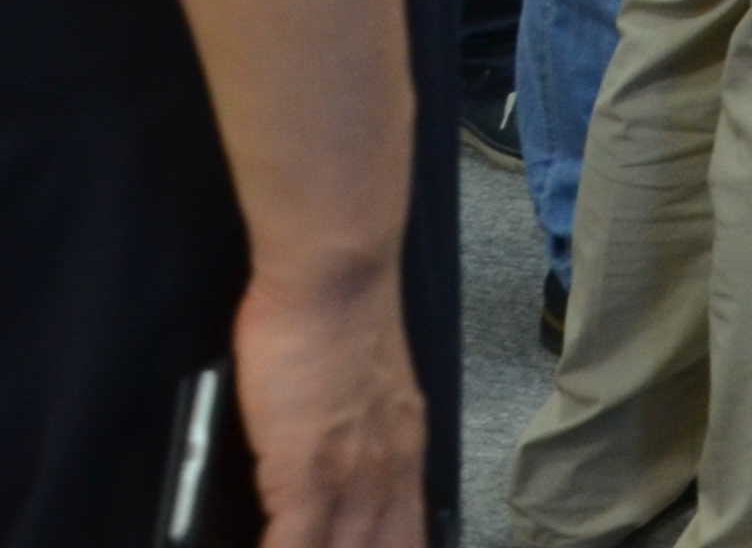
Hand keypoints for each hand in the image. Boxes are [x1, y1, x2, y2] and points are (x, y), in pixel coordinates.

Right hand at [235, 257, 426, 547]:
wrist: (336, 280)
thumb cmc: (338, 322)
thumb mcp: (370, 391)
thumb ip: (360, 436)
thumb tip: (333, 466)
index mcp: (405, 452)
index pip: (408, 535)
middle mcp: (389, 471)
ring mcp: (350, 476)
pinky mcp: (306, 473)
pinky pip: (294, 546)